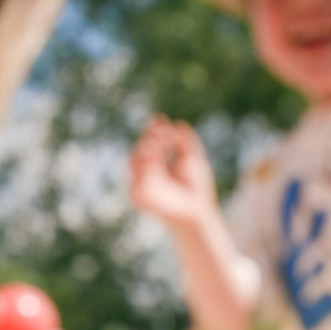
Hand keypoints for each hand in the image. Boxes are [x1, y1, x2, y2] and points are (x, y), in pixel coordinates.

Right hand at [129, 115, 220, 229]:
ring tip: (161, 143)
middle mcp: (146, 173)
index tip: (157, 119)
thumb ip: (186, 142)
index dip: (151, 130)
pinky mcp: (139, 196)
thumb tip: (178, 124)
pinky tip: (155, 159)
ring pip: (134, 159)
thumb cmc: (197, 189)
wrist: (197, 211)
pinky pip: (134, 178)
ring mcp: (141, 184)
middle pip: (140, 148)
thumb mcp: (193, 159)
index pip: (149, 142)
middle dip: (150, 137)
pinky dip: (143, 166)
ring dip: (146, 148)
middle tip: (163, 132)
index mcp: (157, 163)